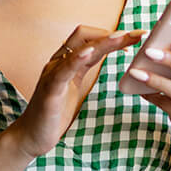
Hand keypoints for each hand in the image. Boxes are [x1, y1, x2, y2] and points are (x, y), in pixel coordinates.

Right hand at [10, 25, 145, 158]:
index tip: (136, 38)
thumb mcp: (74, 84)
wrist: (31, 136)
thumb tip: (105, 54)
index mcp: (67, 60)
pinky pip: (63, 69)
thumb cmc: (54, 111)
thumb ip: (86, 67)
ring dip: (103, 41)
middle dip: (113, 33)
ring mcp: (53, 72)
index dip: (114, 35)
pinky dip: (77, 58)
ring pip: (78, 48)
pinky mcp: (50, 89)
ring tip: (123, 37)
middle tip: (138, 35)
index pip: (91, 38)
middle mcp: (58, 61)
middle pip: (85, 34)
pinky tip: (91, 52)